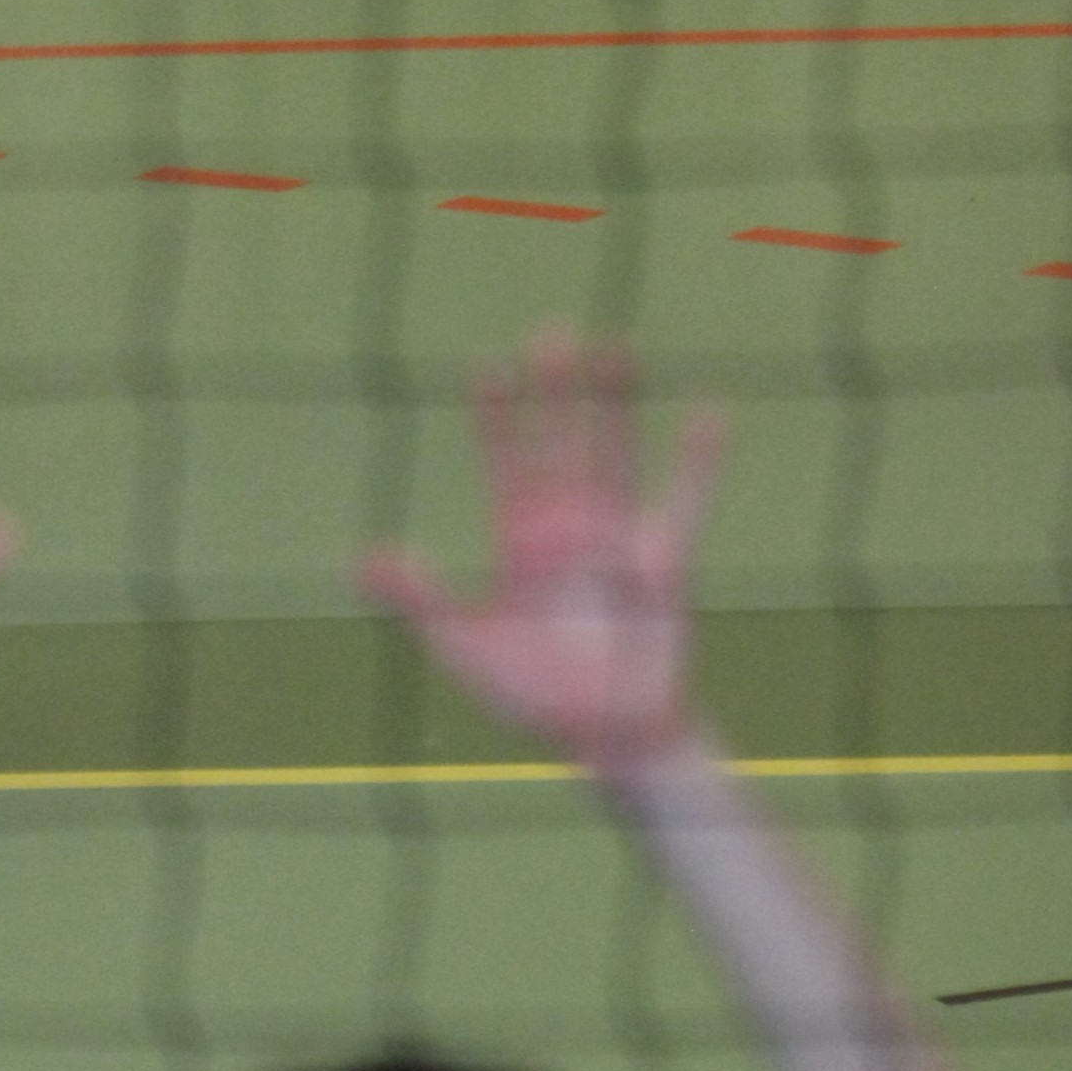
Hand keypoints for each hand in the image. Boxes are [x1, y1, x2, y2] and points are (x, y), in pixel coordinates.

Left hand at [359, 330, 723, 775]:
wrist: (602, 738)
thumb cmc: (531, 693)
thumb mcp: (464, 644)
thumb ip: (419, 598)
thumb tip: (362, 558)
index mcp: (521, 541)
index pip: (505, 464)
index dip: (497, 420)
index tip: (484, 367)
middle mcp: (569, 528)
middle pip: (559, 445)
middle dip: (553, 394)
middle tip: (549, 332)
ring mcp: (617, 539)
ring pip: (614, 456)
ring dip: (613, 408)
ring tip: (614, 349)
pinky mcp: (663, 563)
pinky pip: (686, 502)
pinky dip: (699, 461)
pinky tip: (708, 414)